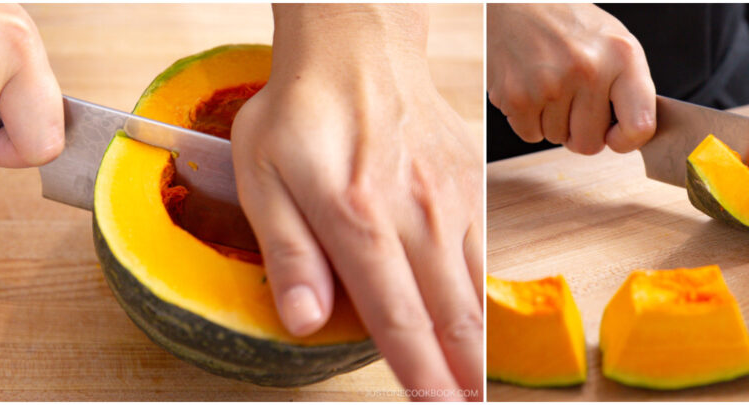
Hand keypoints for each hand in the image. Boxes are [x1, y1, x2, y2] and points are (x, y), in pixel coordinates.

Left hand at [231, 5, 481, 400]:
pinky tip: (475, 325)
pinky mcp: (472, 186)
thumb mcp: (264, 176)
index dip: (420, 374)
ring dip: (479, 345)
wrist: (359, 47)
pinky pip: (484, 254)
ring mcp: (453, 198)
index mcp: (358, 216)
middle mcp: (417, 211)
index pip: (398, 317)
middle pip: (451, 314)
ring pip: (475, 289)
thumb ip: (290, 252)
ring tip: (478, 386)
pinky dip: (482, 297)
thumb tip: (303, 321)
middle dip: (463, 375)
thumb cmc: (303, 112)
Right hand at [487, 4, 655, 153]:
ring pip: (558, 139)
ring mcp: (550, 84)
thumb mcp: (614, 43)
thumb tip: (630, 136)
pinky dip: (529, 120)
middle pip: (590, 144)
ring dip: (553, 121)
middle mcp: (588, 69)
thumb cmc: (570, 25)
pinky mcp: (516, 96)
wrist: (519, 2)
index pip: (640, 126)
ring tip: (550, 85)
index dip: (626, 141)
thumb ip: (630, 88)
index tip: (614, 136)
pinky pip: (531, 135)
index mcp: (622, 55)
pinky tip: (531, 89)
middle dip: (580, 130)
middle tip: (572, 100)